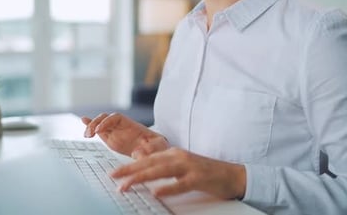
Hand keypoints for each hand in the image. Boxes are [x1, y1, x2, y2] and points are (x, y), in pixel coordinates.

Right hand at [81, 113, 168, 157]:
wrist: (155, 149)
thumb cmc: (158, 145)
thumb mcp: (158, 145)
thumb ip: (150, 148)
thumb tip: (137, 153)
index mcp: (131, 125)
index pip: (115, 117)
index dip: (107, 121)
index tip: (101, 130)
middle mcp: (121, 126)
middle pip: (105, 118)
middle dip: (96, 122)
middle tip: (91, 133)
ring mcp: (115, 131)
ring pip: (99, 123)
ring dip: (91, 126)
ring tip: (86, 134)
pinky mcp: (110, 138)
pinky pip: (99, 131)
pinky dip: (91, 126)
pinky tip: (82, 121)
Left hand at [111, 147, 245, 199]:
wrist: (233, 175)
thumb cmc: (205, 173)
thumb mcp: (182, 167)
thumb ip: (165, 168)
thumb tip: (145, 174)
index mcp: (173, 154)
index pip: (146, 159)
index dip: (129, 165)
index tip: (114, 172)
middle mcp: (178, 156)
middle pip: (149, 163)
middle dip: (129, 170)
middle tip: (113, 177)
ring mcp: (189, 166)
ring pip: (160, 171)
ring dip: (141, 178)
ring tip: (126, 185)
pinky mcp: (199, 178)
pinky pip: (181, 184)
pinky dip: (168, 187)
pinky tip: (156, 192)